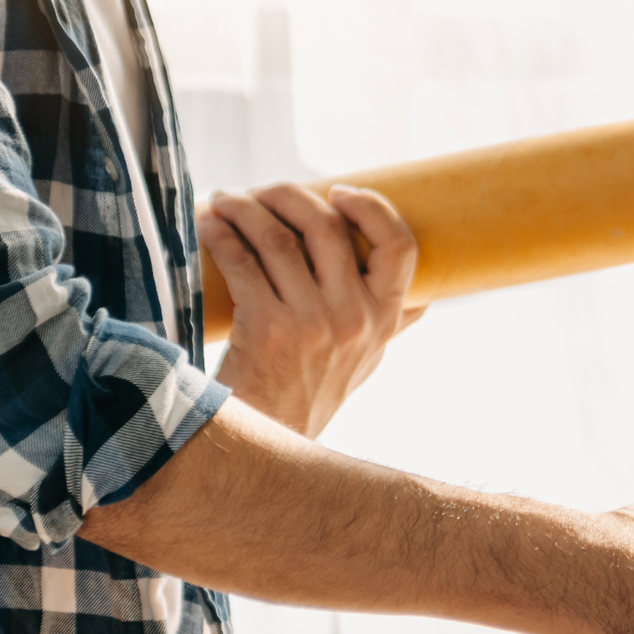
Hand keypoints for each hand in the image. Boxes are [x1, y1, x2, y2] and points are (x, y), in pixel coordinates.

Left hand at [201, 183, 422, 436]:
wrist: (268, 441)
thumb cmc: (312, 393)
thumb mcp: (366, 361)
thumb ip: (392, 327)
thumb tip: (424, 299)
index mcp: (383, 319)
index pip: (400, 247)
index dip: (371, 208)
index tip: (339, 191)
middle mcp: (353, 318)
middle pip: (327, 226)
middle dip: (287, 195)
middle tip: (261, 192)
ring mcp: (311, 323)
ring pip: (277, 238)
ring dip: (244, 208)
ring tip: (226, 201)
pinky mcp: (267, 328)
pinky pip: (242, 261)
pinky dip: (221, 234)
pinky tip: (209, 226)